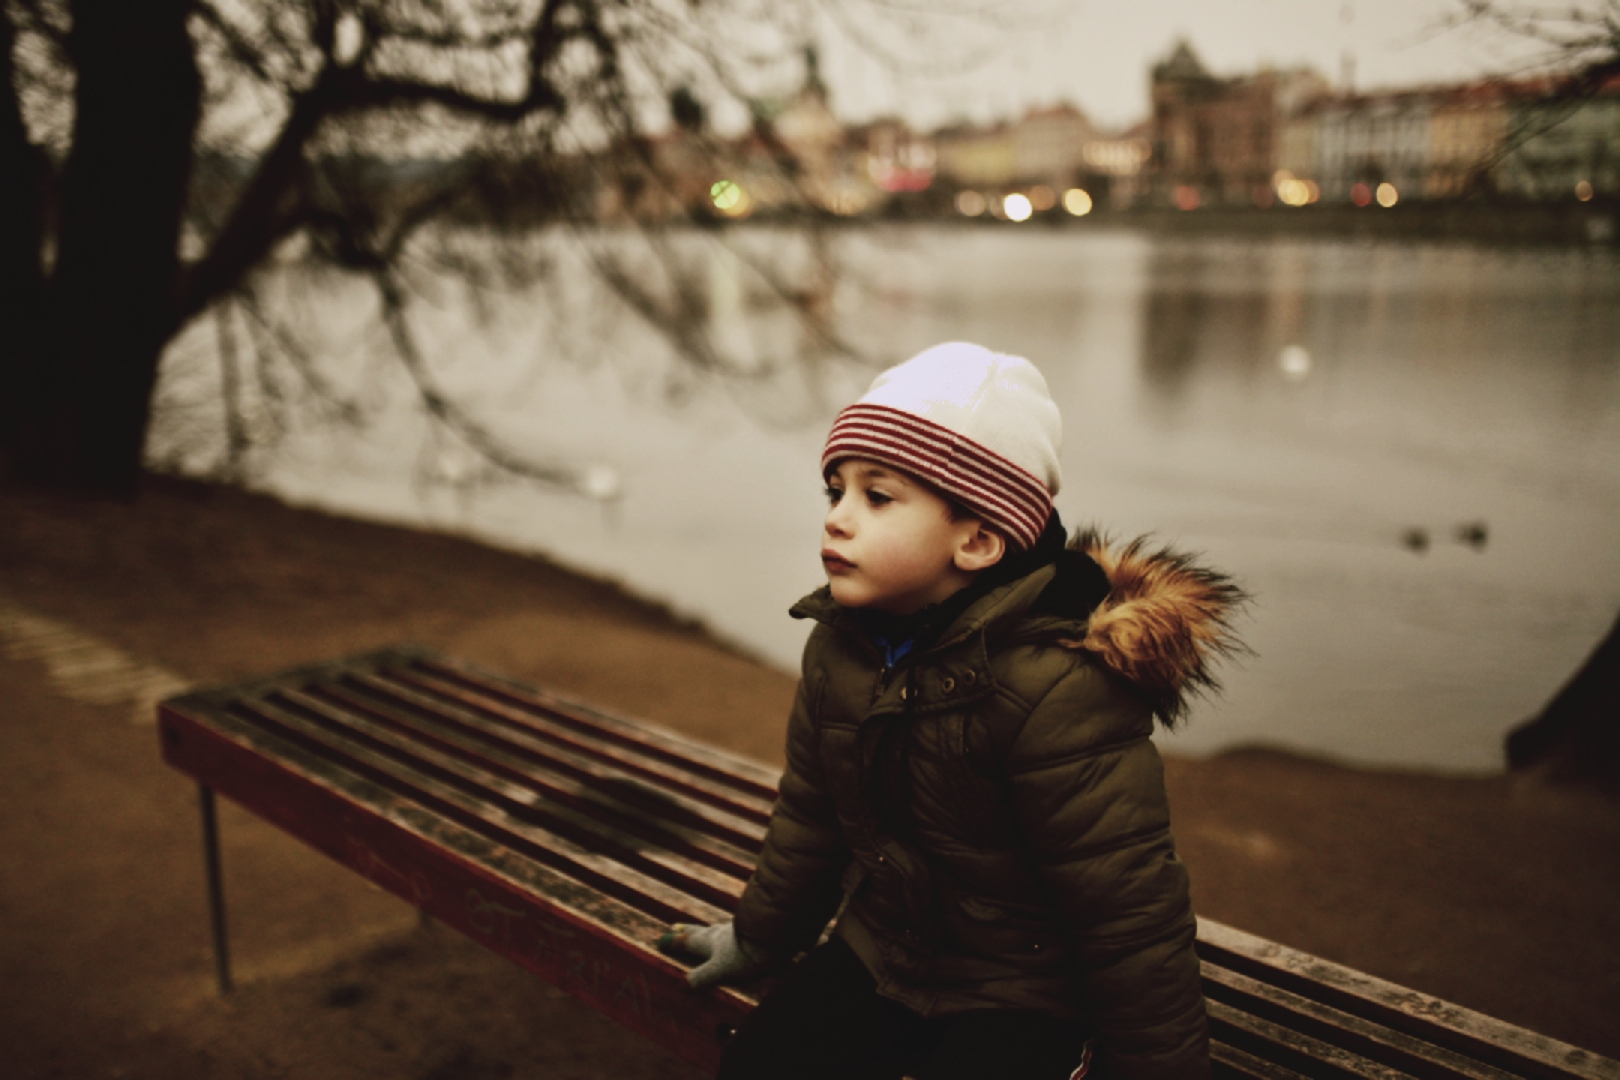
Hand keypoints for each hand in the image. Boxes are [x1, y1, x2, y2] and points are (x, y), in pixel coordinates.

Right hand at [656, 921, 780, 988]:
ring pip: (720, 930)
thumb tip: (682, 984)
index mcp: (710, 942)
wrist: (776, 935)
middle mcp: (722, 933)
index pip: (688, 942)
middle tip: (675, 926)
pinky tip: (739, 937)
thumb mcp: (720, 969)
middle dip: (688, 931)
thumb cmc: (746, 953)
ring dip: (710, 931)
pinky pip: (739, 933)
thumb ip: (701, 977)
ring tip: (707, 932)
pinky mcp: (756, 933)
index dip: (675, 942)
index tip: (661, 939)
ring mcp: (740, 931)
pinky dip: (733, 934)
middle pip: (701, 931)